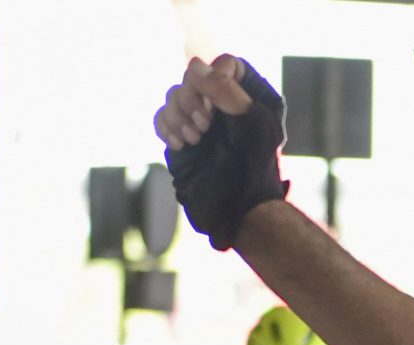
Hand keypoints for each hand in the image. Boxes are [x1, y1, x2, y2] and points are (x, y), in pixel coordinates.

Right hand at [156, 56, 288, 250]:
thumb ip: (226, 91)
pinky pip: (161, 116)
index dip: (214, 81)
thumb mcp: (250, 126)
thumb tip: (194, 65)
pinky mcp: (181, 135)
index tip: (215, 110)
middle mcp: (225, 105)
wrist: (237, 210)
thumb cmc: (252, 170)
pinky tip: (180, 146)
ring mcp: (202, 119)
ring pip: (174, 95)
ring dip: (178, 117)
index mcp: (251, 98)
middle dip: (192, 102)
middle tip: (204, 130)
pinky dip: (165, 127)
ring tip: (194, 142)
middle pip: (194, 77)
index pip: (226, 65)